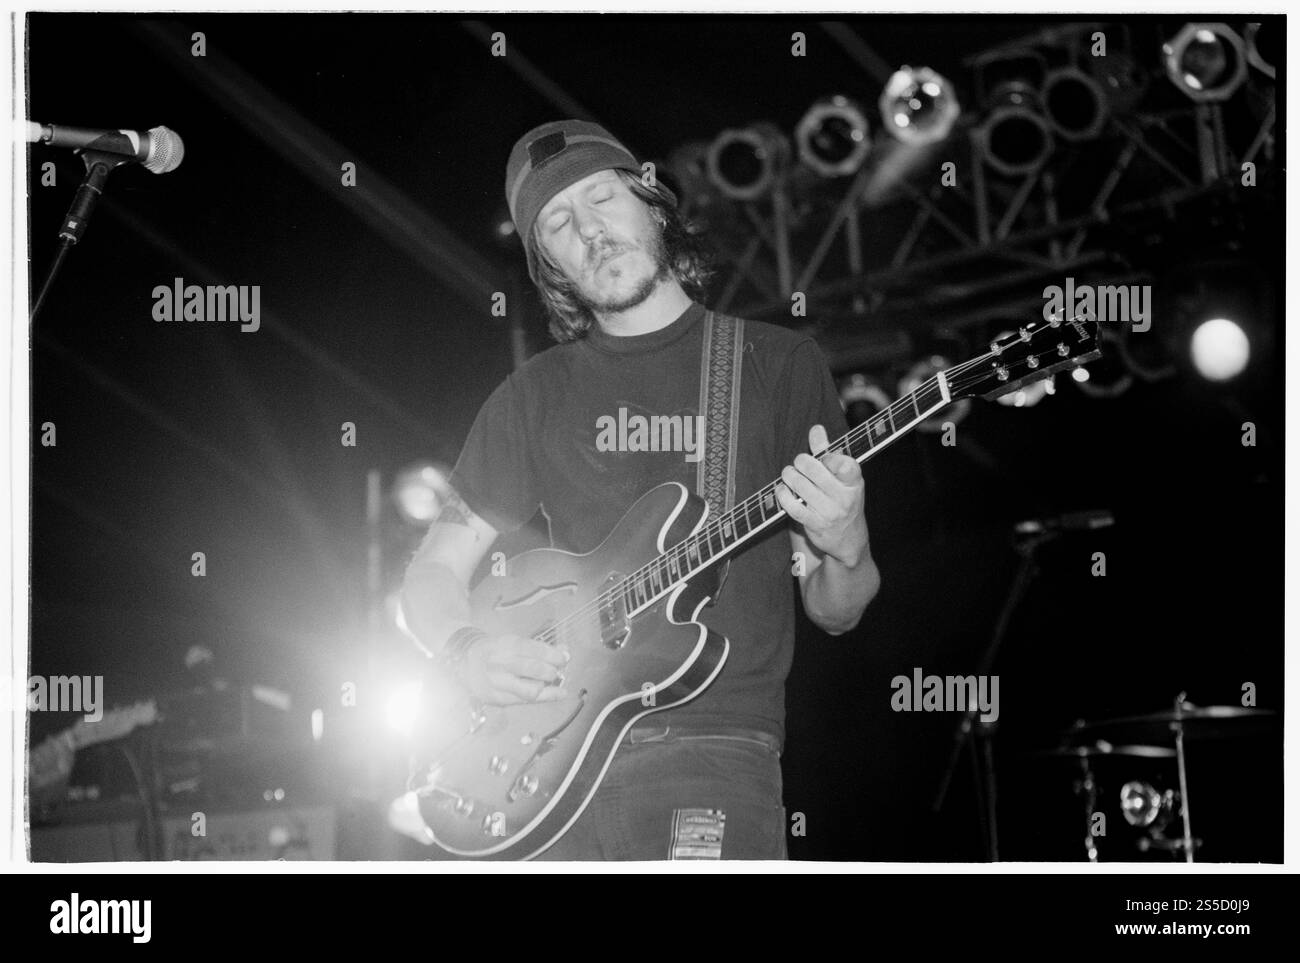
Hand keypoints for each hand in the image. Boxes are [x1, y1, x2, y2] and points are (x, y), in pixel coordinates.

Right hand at [456, 633, 569, 705]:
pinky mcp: (498, 699)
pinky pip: (525, 701)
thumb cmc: (494, 652)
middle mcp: (500, 664)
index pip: (534, 649)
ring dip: (547, 687)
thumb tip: (564, 651)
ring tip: (552, 682)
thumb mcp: (513, 643)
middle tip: (557, 671)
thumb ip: (538, 648)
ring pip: (531, 690)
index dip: (554, 654)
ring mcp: (498, 683)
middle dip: (551, 671)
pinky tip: (557, 694)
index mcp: (505, 645)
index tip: (565, 657)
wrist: (464, 664)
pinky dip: (544, 697)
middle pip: (534, 669)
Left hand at [775, 424, 868, 567]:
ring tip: (790, 475)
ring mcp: (829, 512)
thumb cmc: (843, 499)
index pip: (843, 463)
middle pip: (812, 469)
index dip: (828, 457)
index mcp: (854, 481)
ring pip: (799, 485)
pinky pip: (791, 505)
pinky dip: (783, 495)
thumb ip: (827, 451)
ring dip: (789, 476)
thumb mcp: (842, 476)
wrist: (849, 539)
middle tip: (799, 464)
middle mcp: (844, 497)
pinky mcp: (814, 524)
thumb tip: (816, 428)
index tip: (824, 459)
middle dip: (800, 462)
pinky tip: (783, 490)